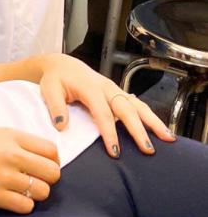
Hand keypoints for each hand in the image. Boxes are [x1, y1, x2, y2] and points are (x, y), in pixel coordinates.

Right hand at [0, 128, 60, 214]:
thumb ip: (21, 143)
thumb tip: (44, 158)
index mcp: (13, 136)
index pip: (52, 151)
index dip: (52, 161)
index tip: (43, 166)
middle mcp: (12, 155)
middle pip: (53, 173)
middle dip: (48, 179)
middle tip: (35, 180)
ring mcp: (5, 177)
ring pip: (43, 192)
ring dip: (36, 193)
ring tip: (22, 190)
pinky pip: (26, 206)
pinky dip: (23, 205)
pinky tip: (12, 199)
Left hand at [36, 53, 176, 156]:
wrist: (62, 65)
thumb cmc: (56, 79)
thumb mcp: (49, 90)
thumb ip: (55, 107)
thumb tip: (61, 126)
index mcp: (89, 87)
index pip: (102, 112)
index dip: (109, 132)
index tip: (115, 151)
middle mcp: (106, 87)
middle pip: (126, 109)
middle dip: (138, 130)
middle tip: (147, 149)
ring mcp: (114, 90)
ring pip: (138, 105)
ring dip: (153, 122)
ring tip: (168, 138)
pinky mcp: (118, 93)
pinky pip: (137, 105)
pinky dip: (150, 117)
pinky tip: (161, 130)